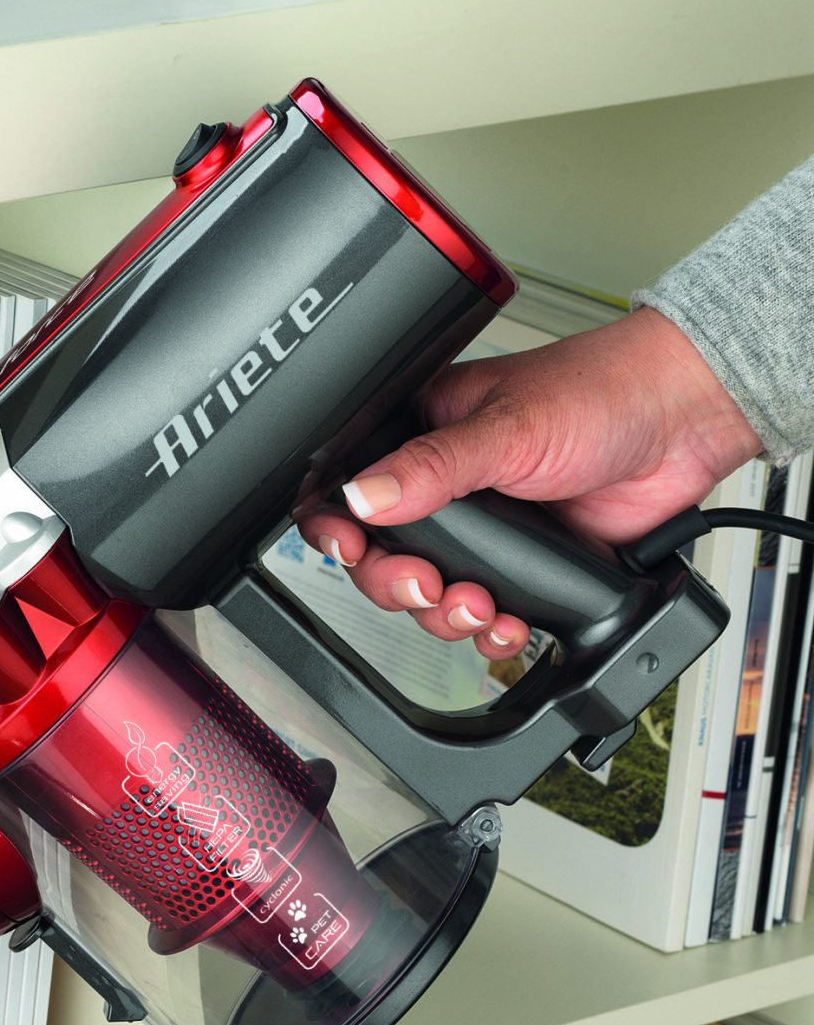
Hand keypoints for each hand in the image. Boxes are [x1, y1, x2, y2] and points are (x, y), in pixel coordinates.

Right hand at [292, 307, 761, 658]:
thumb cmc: (600, 391)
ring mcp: (485, 532)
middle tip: (428, 584)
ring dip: (448, 615)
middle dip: (400, 585)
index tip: (352, 551)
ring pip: (432, 597)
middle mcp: (445, 489)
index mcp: (422, 437)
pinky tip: (509, 624)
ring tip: (481, 607)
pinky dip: (494, 632)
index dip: (339, 529)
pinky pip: (488, 617)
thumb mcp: (504, 429)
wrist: (686, 420)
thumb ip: (431, 468)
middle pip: (385, 561)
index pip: (351, 491)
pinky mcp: (525, 565)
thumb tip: (364, 496)